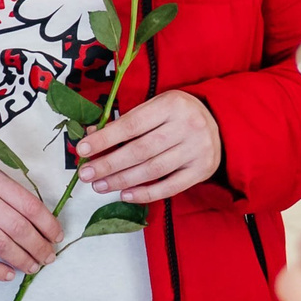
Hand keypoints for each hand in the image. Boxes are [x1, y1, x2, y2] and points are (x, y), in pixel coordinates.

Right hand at [0, 153, 63, 283]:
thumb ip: (5, 190)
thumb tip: (39, 218)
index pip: (28, 204)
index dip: (48, 224)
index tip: (57, 236)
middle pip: (18, 227)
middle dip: (39, 246)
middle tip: (49, 257)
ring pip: (0, 244)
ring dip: (22, 260)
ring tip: (33, 267)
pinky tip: (8, 274)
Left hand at [73, 91, 222, 203]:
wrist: (219, 122)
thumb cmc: (177, 114)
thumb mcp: (154, 107)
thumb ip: (125, 121)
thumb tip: (90, 136)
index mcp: (171, 105)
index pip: (132, 124)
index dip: (105, 139)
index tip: (82, 149)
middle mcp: (186, 126)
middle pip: (140, 150)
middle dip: (109, 164)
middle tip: (86, 174)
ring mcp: (196, 150)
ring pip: (153, 170)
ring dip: (122, 180)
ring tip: (100, 185)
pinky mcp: (201, 170)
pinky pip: (170, 187)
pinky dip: (145, 193)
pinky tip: (125, 195)